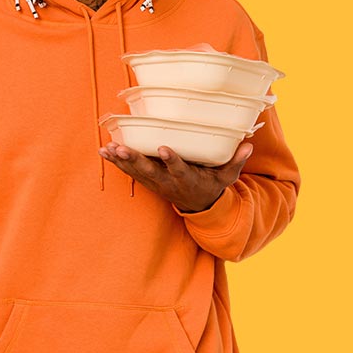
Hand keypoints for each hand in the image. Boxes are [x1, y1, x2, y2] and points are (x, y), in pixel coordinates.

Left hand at [98, 141, 253, 212]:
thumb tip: (248, 145)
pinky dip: (116, 163)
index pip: (179, 169)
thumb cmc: (213, 186)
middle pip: (150, 171)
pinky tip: (104, 151)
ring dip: (121, 161)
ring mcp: (156, 183)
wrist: (199, 208)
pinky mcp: (147, 181)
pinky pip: (130, 172)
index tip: (163, 147)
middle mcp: (169, 182)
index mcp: (188, 179)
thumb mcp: (228, 177)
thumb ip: (236, 162)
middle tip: (121, 148)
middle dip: (135, 160)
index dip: (171, 160)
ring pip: (136, 171)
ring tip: (108, 148)